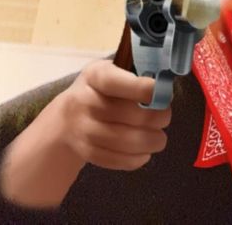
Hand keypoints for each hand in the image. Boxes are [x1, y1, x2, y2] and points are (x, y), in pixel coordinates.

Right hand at [56, 58, 171, 170]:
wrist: (66, 118)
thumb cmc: (101, 90)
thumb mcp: (111, 72)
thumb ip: (134, 76)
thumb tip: (165, 87)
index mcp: (94, 75)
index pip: (114, 81)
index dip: (139, 88)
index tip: (160, 91)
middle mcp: (83, 101)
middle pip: (123, 113)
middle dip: (153, 117)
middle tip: (166, 118)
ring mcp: (82, 129)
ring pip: (120, 140)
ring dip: (147, 141)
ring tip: (160, 139)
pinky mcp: (85, 152)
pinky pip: (112, 159)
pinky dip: (133, 159)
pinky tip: (145, 153)